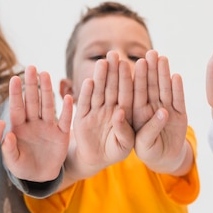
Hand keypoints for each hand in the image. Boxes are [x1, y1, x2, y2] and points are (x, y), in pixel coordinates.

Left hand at [2, 65, 72, 181]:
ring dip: (47, 91)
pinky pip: (65, 120)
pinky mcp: (62, 135)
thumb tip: (8, 136)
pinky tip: (69, 97)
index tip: (14, 78)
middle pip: (33, 101)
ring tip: (46, 74)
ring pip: (48, 106)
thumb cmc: (22, 168)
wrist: (40, 177)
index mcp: (19, 127)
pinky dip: (67, 110)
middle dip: (32, 85)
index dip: (16, 93)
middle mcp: (33, 123)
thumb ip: (9, 150)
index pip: (17, 108)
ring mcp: (48, 127)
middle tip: (31, 67)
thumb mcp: (13, 162)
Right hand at [65, 51, 133, 180]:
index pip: (127, 93)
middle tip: (114, 54)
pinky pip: (84, 103)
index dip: (128, 79)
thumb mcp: (124, 144)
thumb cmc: (115, 151)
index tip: (131, 64)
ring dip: (100, 77)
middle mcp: (110, 107)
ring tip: (101, 62)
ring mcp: (95, 110)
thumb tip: (120, 113)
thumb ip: (125, 130)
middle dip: (113, 71)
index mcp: (124, 111)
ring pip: (98, 91)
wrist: (96, 159)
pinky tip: (88, 81)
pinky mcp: (82, 117)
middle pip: (112, 87)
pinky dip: (85, 93)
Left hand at [133, 50, 189, 173]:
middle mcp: (151, 107)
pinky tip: (176, 76)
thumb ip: (150, 129)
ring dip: (163, 73)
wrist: (164, 158)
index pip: (136, 92)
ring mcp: (166, 108)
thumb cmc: (149, 151)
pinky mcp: (179, 113)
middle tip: (151, 52)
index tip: (137, 62)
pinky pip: (178, 99)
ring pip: (164, 88)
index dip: (137, 77)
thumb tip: (163, 112)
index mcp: (138, 112)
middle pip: (150, 85)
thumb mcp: (144, 144)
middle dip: (150, 69)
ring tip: (163, 58)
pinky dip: (178, 89)